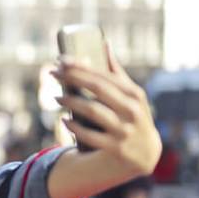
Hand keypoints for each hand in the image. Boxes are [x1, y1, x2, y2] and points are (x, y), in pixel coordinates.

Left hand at [51, 43, 161, 176]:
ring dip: (70, 102)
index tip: (61, 60)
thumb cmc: (133, 117)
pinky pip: (89, 136)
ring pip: (92, 111)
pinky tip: (64, 120)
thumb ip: (116, 72)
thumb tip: (104, 43)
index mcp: (134, 94)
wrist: (146, 154)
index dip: (80, 67)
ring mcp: (124, 130)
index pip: (103, 75)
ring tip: (56, 98)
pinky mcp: (116, 148)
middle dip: (72, 78)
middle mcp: (132, 110)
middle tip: (53, 73)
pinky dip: (74, 127)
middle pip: (97, 88)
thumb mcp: (132, 96)